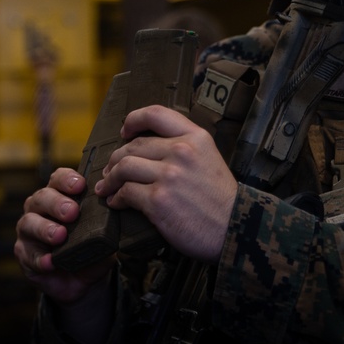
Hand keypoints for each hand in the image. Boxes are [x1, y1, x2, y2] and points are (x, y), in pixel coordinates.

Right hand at [14, 168, 115, 304]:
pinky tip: (50, 262)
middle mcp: (40, 209)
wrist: (83, 280)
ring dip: (45, 228)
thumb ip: (106, 223)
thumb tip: (117, 215)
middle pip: (42, 197)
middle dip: (57, 203)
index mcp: (59, 196)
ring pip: (29, 223)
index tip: (80, 185)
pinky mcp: (24, 255)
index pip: (58, 179)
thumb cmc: (90, 248)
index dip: (67, 179)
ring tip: (60, 235)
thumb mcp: (103, 234)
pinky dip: (40, 259)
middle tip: (72, 212)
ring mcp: (29, 231)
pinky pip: (28, 255)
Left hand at [100, 105, 237, 264]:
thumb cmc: (221, 199)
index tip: (124, 131)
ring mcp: (169, 175)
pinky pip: (126, 192)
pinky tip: (116, 202)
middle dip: (115, 158)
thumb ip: (185, 148)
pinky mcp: (159, 199)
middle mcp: (181, 151)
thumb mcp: (210, 158)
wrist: (237, 229)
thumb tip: (150, 149)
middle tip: (110, 170)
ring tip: (107, 187)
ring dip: (110, 178)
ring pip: (124, 167)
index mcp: (195, 137)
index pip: (156, 114)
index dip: (133, 120)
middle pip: (133, 146)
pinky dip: (116, 198)